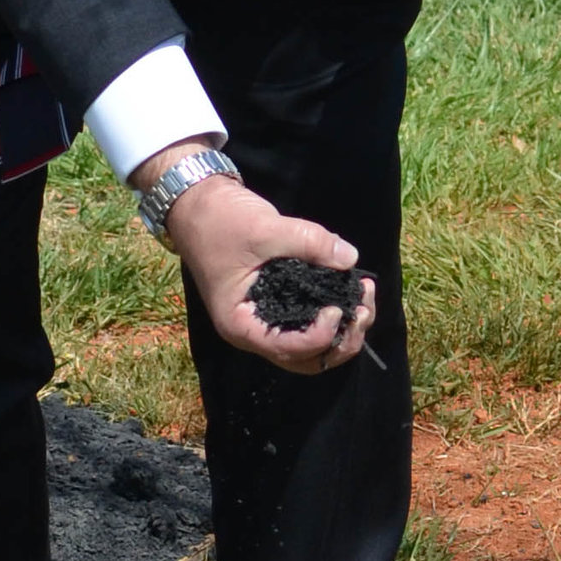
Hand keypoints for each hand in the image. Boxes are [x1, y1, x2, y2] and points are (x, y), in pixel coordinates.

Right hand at [132, 143, 375, 373]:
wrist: (197, 202)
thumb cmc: (219, 220)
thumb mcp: (263, 228)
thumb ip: (307, 242)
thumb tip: (349, 257)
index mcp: (240, 325)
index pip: (287, 350)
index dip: (320, 337)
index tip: (338, 307)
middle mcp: (254, 331)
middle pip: (306, 359)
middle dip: (342, 340)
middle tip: (363, 308)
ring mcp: (266, 318)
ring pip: (311, 347)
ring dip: (343, 331)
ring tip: (364, 299)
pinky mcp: (278, 302)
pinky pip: (309, 322)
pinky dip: (333, 316)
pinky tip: (351, 291)